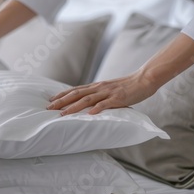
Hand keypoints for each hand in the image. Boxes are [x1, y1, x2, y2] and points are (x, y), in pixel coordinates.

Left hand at [47, 33, 193, 114]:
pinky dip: (97, 109)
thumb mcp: (109, 89)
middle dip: (62, 101)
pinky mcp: (118, 98)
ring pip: (87, 99)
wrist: (144, 79)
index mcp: (97, 86)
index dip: (62, 95)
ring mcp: (108, 92)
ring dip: (73, 107)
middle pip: (77, 94)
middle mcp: (99, 88)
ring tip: (63, 114)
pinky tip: (89, 114)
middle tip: (49, 108)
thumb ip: (99, 95)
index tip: (50, 100)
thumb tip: (88, 104)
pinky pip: (106, 104)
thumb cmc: (128, 87)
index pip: (75, 90)